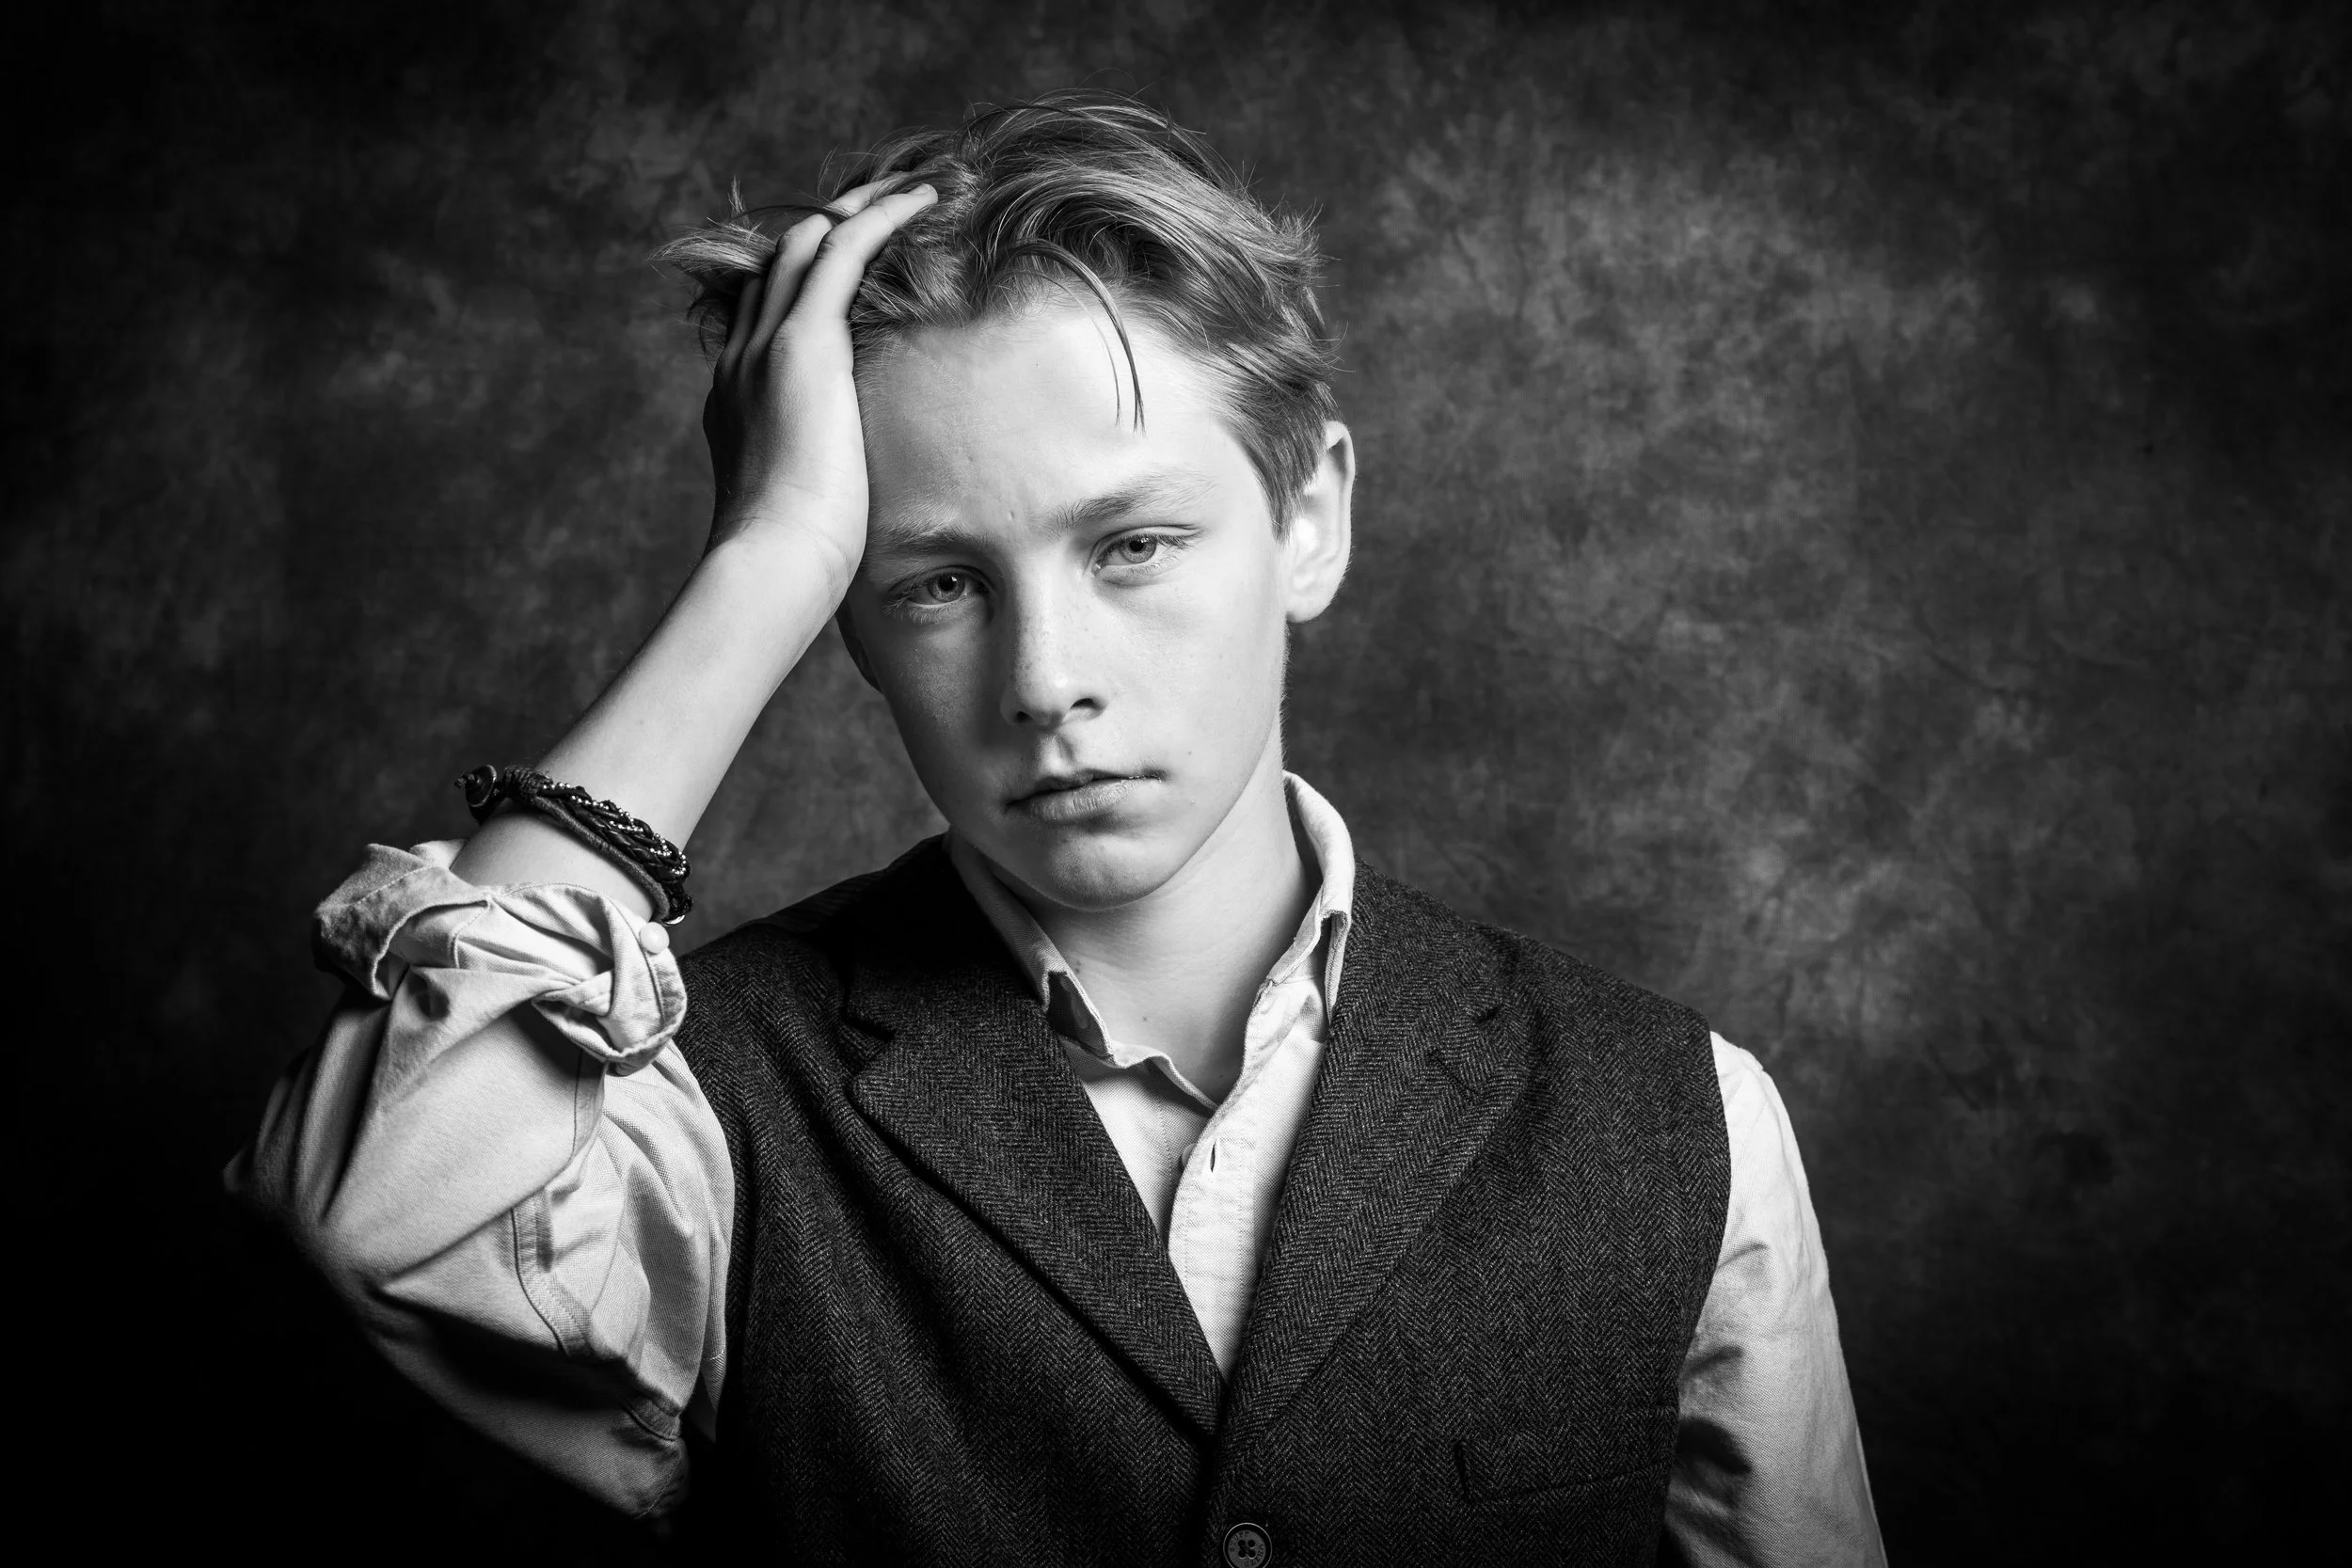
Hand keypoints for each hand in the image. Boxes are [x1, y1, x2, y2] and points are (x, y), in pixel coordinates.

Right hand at [700, 179, 937, 590]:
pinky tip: (922, 200)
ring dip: (864, 208)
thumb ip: (822, 483)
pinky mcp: (801, 343)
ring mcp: (764, 345)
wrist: (773, 562)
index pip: (766, 308)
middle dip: (836, 226)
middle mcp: (741, 357)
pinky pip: (842, 252)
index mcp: (736, 395)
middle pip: (782, 259)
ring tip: (917, 190)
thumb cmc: (797, 558)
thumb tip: (854, 504)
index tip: (860, 262)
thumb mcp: (806, 508)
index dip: (808, 275)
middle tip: (892, 206)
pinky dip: (881, 218)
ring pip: (808, 242)